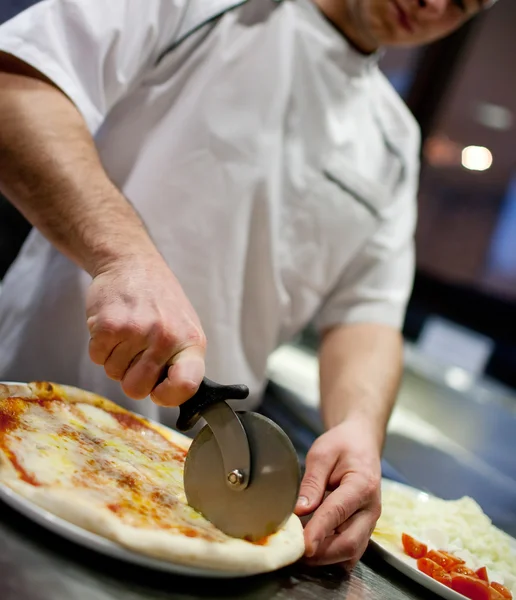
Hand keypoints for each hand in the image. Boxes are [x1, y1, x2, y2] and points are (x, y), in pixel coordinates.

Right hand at [86, 253, 205, 405]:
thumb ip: (181, 362)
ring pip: (113, 374)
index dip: (168, 397)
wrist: (132, 263)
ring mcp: (137, 331)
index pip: (186, 386)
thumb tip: (171, 396)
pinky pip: (97, 358)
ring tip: (127, 332)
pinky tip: (113, 326)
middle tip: (136, 352)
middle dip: (131, 377)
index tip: (159, 391)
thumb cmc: (160, 302)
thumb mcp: (185, 329)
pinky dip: (100, 347)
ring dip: (115, 358)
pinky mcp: (108, 325)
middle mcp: (166, 337)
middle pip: (137, 389)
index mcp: (191, 342)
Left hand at [295, 418, 381, 568]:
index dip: (318, 531)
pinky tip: (315, 547)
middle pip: (349, 543)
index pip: (337, 513)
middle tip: (294, 552)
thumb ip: (312, 482)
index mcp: (362, 485)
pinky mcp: (364, 529)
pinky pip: (351, 551)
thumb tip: (299, 510)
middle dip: (321, 553)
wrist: (361, 444)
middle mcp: (371, 509)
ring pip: (351, 553)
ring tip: (300, 552)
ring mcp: (370, 522)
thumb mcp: (322, 454)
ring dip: (326, 558)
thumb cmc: (342, 445)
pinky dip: (333, 556)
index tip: (302, 546)